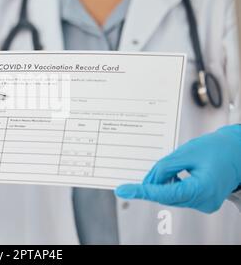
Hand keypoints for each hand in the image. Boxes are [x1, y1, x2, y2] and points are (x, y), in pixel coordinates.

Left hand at [115, 125, 240, 212]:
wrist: (238, 151)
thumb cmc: (217, 148)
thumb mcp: (185, 153)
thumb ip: (164, 168)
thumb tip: (148, 182)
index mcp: (202, 189)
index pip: (165, 194)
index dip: (142, 191)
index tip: (124, 190)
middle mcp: (204, 202)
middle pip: (166, 196)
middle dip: (154, 184)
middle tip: (150, 172)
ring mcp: (204, 204)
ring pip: (171, 196)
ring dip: (164, 184)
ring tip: (176, 166)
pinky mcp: (203, 202)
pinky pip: (179, 195)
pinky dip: (172, 185)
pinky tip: (177, 173)